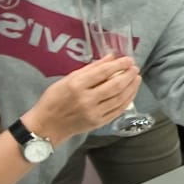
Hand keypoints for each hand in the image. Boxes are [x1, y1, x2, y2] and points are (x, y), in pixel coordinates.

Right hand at [25, 55, 140, 140]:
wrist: (47, 125)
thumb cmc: (54, 99)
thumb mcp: (67, 79)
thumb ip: (90, 68)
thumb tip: (110, 58)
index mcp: (76, 85)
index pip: (103, 72)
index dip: (119, 65)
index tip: (128, 59)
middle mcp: (86, 99)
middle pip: (115, 86)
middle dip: (128, 75)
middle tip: (135, 68)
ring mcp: (94, 113)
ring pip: (120, 99)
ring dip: (131, 87)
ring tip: (136, 78)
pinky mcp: (98, 123)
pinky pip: (118, 110)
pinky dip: (127, 100)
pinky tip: (131, 93)